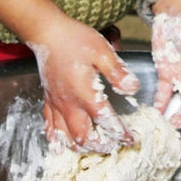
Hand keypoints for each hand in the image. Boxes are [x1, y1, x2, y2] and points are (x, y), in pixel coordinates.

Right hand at [29, 14, 138, 151]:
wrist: (47, 33)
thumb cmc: (75, 39)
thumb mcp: (102, 51)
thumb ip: (118, 72)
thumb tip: (133, 89)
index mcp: (85, 93)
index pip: (105, 121)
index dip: (119, 134)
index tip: (131, 140)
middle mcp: (69, 103)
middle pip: (83, 137)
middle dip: (100, 146)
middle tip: (113, 145)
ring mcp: (56, 103)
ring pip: (65, 137)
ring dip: (80, 147)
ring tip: (93, 146)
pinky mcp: (48, 99)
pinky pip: (49, 126)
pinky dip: (57, 139)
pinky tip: (61, 144)